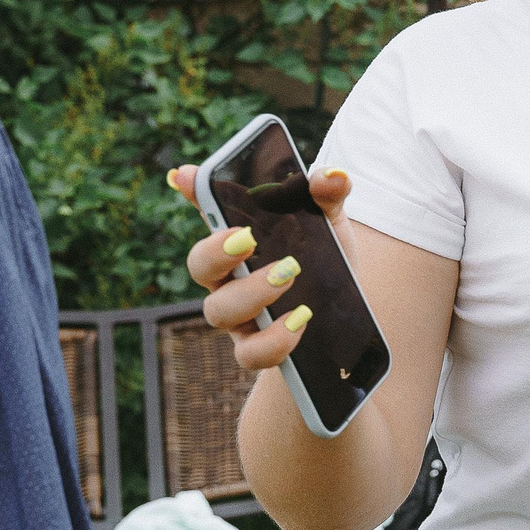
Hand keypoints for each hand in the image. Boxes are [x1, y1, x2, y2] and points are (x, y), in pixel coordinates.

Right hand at [170, 162, 350, 371]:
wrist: (344, 322)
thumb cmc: (325, 264)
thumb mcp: (331, 225)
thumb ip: (328, 196)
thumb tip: (331, 177)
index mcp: (240, 240)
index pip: (210, 211)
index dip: (192, 192)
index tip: (185, 176)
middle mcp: (229, 277)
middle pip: (199, 265)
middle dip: (215, 251)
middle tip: (247, 238)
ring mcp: (239, 316)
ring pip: (218, 311)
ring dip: (251, 293)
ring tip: (289, 275)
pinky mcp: (257, 348)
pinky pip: (249, 353)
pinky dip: (272, 340)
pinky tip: (300, 319)